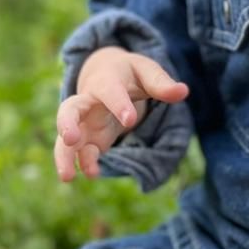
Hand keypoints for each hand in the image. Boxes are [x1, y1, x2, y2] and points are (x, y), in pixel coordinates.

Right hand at [54, 47, 189, 181]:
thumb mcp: (145, 72)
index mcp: (105, 81)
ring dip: (65, 156)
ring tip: (67, 177)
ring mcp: (85, 123)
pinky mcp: (88, 140)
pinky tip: (92, 175)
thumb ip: (161, 83)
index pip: (109, 91)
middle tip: (70, 138)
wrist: (106, 76)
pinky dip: (84, 164)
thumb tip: (183, 91)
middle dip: (67, 124)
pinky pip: (80, 153)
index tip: (129, 120)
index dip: (119, 104)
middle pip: (69, 110)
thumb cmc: (129, 75)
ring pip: (66, 139)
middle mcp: (88, 102)